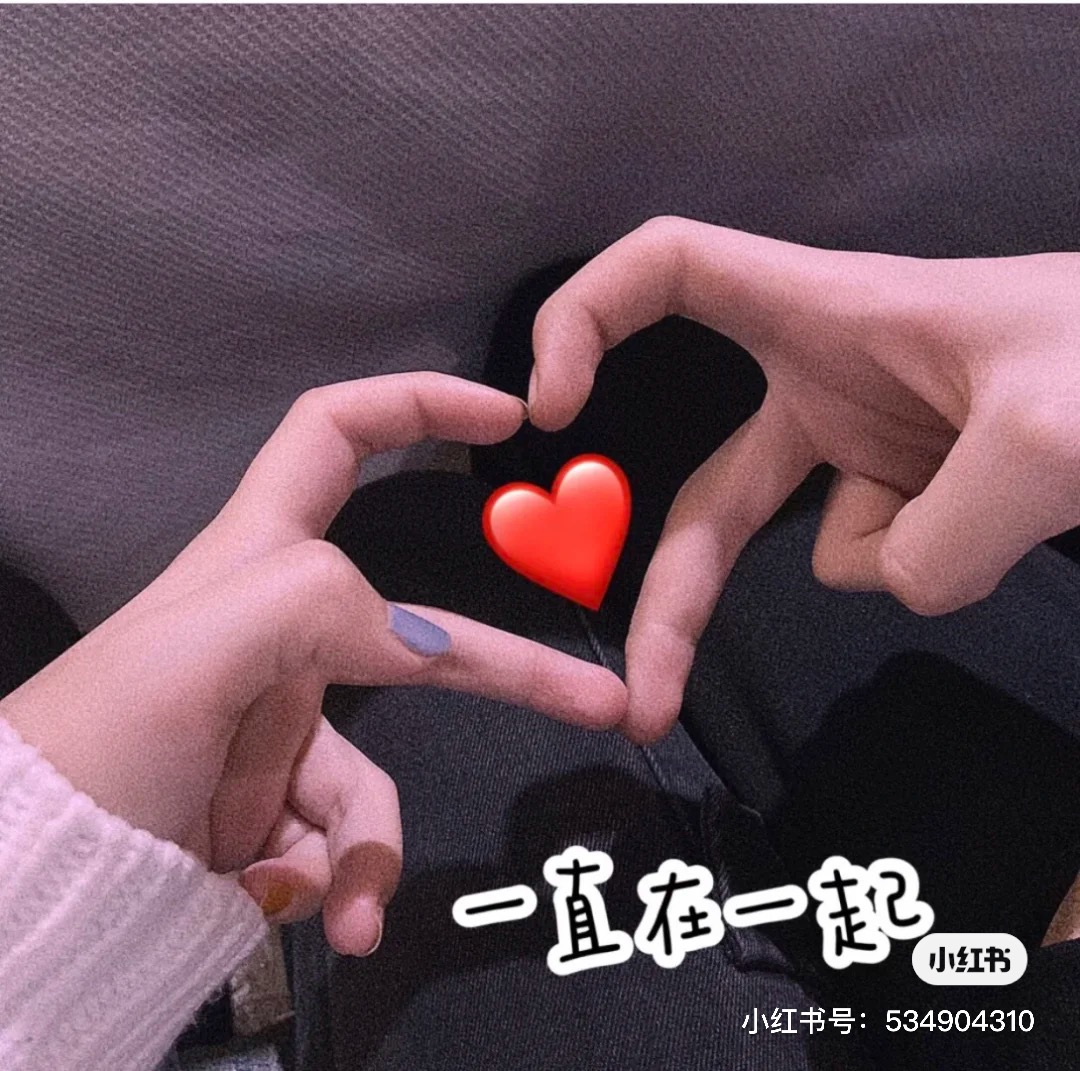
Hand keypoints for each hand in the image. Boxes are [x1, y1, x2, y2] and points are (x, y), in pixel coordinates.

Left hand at [0, 373, 626, 954]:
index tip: (510, 416)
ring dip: (370, 844)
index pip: (337, 433)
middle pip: (416, 636)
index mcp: (255, 557)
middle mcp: (280, 631)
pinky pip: (345, 839)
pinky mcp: (276, 803)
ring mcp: (283, 724)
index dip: (422, 403)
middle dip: (505, 671)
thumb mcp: (187, 653)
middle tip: (592, 702)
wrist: (35, 882)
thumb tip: (412, 636)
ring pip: (376, 778)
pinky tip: (311, 916)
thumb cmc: (95, 744)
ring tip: (346, 909)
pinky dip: (341, 881)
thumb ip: (306, 605)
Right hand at [529, 217, 1079, 741]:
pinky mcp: (913, 501)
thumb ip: (950, 532)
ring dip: (904, 549)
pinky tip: (1009, 516)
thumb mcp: (1051, 433)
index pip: (665, 271)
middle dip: (673, 598)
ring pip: (829, 548)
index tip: (552, 410)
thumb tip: (891, 583)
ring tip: (1010, 492)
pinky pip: (892, 565)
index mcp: (824, 314)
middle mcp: (825, 383)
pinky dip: (944, 560)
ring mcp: (867, 449)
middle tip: (644, 700)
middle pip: (709, 493)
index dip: (583, 316)